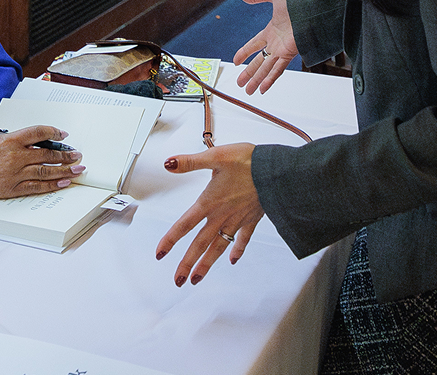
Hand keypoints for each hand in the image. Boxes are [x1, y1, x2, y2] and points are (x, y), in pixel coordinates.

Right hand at [0, 125, 85, 199]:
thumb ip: (12, 142)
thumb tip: (30, 145)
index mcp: (9, 140)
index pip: (39, 132)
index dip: (54, 132)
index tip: (63, 133)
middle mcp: (14, 156)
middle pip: (47, 153)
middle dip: (65, 154)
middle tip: (77, 154)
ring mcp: (14, 173)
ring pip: (46, 171)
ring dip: (64, 170)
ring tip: (77, 169)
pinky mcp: (10, 189)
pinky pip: (36, 187)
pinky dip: (51, 185)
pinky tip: (63, 183)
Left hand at [155, 144, 262, 285]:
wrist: (276, 170)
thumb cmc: (247, 161)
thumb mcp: (215, 156)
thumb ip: (190, 162)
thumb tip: (168, 163)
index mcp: (210, 202)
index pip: (184, 224)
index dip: (170, 239)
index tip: (160, 254)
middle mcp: (222, 215)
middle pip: (200, 243)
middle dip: (188, 263)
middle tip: (178, 280)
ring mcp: (238, 219)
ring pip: (219, 246)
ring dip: (207, 264)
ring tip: (197, 279)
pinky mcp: (252, 218)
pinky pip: (243, 239)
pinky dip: (237, 250)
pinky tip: (232, 260)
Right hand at [232, 0, 298, 93]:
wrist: (315, 6)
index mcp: (271, 30)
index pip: (254, 44)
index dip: (244, 53)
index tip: (235, 62)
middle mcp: (276, 43)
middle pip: (259, 61)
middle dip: (249, 73)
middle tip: (239, 83)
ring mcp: (283, 49)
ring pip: (266, 68)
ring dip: (256, 80)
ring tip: (247, 91)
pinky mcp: (289, 54)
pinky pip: (277, 69)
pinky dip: (270, 79)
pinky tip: (262, 88)